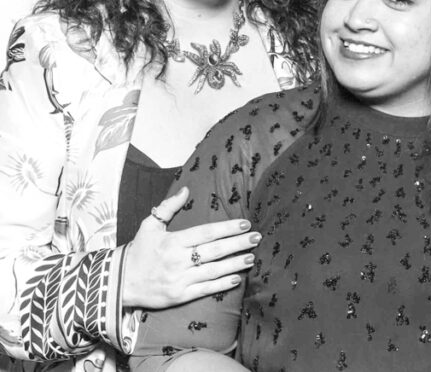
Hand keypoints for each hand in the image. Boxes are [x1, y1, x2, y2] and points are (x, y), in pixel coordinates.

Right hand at [122, 186, 260, 308]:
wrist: (118, 283)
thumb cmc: (138, 251)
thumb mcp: (149, 225)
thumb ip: (169, 207)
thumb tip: (187, 189)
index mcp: (173, 241)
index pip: (207, 232)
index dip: (228, 228)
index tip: (246, 223)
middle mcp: (178, 260)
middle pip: (214, 250)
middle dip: (238, 244)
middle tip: (257, 238)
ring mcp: (179, 280)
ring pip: (213, 270)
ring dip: (234, 263)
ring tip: (251, 257)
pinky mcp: (179, 296)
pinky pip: (205, 289)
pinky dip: (222, 284)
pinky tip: (236, 278)